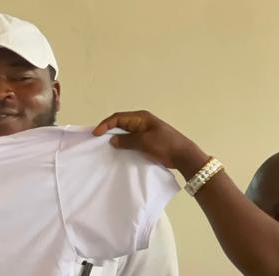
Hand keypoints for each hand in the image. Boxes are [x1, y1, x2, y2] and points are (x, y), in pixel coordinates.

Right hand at [92, 111, 209, 178]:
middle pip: (120, 123)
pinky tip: (118, 150)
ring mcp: (144, 130)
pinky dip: (122, 143)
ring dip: (115, 137)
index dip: (105, 125)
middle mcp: (141, 121)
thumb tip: (112, 140)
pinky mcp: (146, 140)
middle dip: (108, 129)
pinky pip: (130, 139)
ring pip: (124, 132)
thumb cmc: (165, 145)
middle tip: (97, 139)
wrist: (183, 155)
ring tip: (105, 145)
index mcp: (141, 117)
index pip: (118, 118)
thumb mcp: (144, 142)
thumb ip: (127, 141)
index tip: (95, 134)